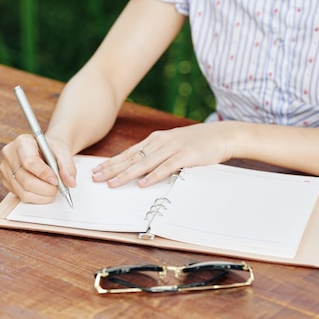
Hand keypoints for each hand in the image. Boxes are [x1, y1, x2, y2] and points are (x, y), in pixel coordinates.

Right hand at [0, 134, 76, 202]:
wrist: (46, 151)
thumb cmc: (52, 150)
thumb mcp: (63, 152)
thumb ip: (68, 166)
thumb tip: (70, 182)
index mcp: (22, 142)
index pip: (29, 161)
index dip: (44, 174)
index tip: (55, 179)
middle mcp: (10, 155)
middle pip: (26, 179)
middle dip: (45, 188)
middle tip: (57, 188)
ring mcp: (6, 169)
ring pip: (23, 191)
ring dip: (42, 195)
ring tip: (52, 189)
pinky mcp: (7, 181)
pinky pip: (21, 196)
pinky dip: (36, 197)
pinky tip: (44, 191)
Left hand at [92, 123, 233, 187]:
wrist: (222, 135)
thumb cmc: (197, 142)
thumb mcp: (172, 144)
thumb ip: (157, 153)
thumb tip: (140, 168)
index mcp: (155, 140)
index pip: (129, 152)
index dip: (111, 162)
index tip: (96, 170)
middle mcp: (160, 142)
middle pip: (132, 158)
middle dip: (112, 169)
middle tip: (96, 178)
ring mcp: (173, 148)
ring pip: (144, 163)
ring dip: (127, 174)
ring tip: (113, 183)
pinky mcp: (186, 156)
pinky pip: (166, 168)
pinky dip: (153, 176)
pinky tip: (142, 183)